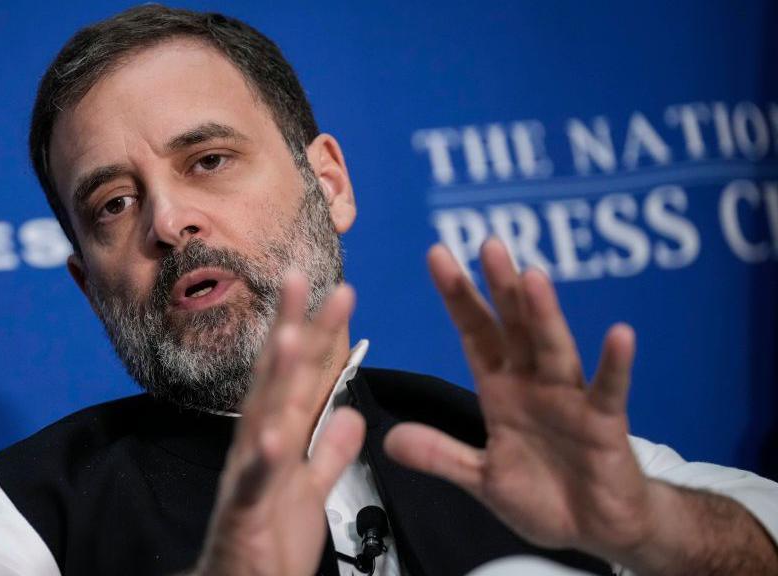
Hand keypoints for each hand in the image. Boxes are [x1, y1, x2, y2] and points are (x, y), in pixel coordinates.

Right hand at [192, 274, 365, 575]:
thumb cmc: (269, 543)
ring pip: (262, 419)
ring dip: (273, 377)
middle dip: (292, 328)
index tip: (338, 291)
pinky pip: (254, 483)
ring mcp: (248, 476)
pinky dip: (262, 460)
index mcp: (279, 438)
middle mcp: (259, 446)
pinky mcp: (244, 512)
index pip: (302, 376)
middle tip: (303, 279)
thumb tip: (352, 412)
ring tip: (288, 336)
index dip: (320, 333)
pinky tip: (272, 436)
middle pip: (278, 379)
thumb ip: (330, 451)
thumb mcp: (313, 491)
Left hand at [383, 238, 650, 559]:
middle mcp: (534, 383)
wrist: (595, 528)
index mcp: (501, 389)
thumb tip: (390, 440)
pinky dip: (614, 365)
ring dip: (543, 315)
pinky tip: (620, 335)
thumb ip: (440, 455)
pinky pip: (608, 391)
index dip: (457, 296)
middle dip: (500, 288)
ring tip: (532, 277)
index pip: (475, 332)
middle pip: (514, 326)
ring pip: (553, 348)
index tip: (439, 255)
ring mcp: (570, 399)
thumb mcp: (481, 478)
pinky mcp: (604, 424)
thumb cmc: (544, 495)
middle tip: (488, 244)